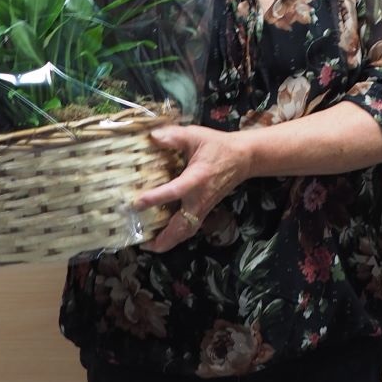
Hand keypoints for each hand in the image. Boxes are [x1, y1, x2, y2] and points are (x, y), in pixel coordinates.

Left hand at [135, 125, 251, 252]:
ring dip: (170, 241)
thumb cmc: (218, 145)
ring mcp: (204, 206)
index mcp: (197, 178)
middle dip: (164, 238)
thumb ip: (174, 136)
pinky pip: (191, 227)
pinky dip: (177, 235)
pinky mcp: (206, 209)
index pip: (176, 191)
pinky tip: (164, 236)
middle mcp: (200, 197)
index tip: (137, 203)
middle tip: (144, 244)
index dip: (156, 198)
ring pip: (187, 230)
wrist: (244, 158)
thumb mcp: (196, 135)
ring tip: (151, 246)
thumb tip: (152, 136)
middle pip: (183, 225)